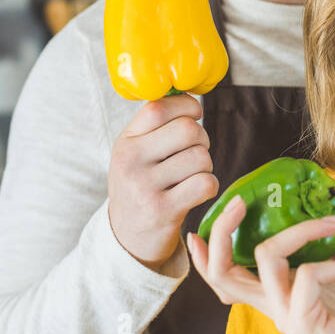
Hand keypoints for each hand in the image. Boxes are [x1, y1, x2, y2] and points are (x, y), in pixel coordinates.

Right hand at [108, 94, 217, 269]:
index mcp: (125, 142)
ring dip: (205, 166)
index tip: (194, 115)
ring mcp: (145, 187)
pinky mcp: (163, 210)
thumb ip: (156, 126)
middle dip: (202, 139)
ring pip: (201, 157)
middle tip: (195, 152)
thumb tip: (191, 97)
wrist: (127, 236)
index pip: (159, 108)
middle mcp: (130, 161)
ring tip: (191, 175)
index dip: (187, 106)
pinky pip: (205, 183)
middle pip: (188, 130)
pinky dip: (209, 185)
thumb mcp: (135, 153)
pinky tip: (197, 191)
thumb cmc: (141, 185)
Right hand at [187, 203, 334, 333]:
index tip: (197, 229)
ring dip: (302, 231)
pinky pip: (306, 274)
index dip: (206, 257)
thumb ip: (331, 252)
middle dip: (224, 231)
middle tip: (240, 201)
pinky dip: (333, 263)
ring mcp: (289, 321)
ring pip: (267, 259)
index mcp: (282, 298)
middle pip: (224, 273)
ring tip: (334, 225)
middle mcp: (277, 311)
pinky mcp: (307, 328)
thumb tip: (325, 221)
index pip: (227, 281)